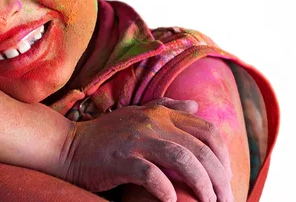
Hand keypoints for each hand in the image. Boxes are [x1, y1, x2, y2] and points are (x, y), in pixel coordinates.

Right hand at [57, 98, 232, 201]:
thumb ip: (167, 107)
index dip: (224, 156)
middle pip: (201, 149)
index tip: (226, 177)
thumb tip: (196, 104)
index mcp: (160, 114)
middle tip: (225, 199)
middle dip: (220, 178)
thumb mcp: (137, 114)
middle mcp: (152, 124)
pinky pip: (153, 176)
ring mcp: (136, 141)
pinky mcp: (121, 160)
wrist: (69, 146)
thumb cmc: (106, 135)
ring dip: (202, 186)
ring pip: (184, 161)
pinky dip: (167, 191)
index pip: (207, 130)